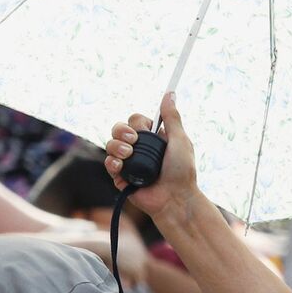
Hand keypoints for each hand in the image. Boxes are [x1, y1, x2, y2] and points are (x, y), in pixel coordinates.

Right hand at [105, 92, 199, 219]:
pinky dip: (112, 162)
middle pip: (119, 129)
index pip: (135, 120)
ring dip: (117, 146)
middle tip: (133, 140)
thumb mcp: (180, 140)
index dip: (138, 122)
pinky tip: (120, 166)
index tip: (145, 129)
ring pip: (110, 144)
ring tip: (128, 155)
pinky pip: (109, 164)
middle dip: (122, 131)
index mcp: (153, 138)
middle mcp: (139, 149)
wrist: (175, 199)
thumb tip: (169, 93)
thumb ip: (172, 117)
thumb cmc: (182, 172)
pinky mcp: (121, 178)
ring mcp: (129, 163)